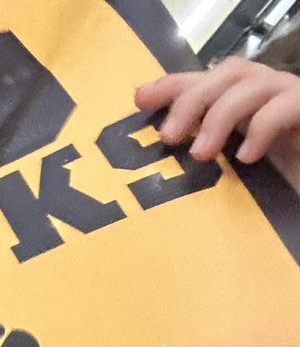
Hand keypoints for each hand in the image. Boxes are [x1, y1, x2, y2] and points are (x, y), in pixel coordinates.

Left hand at [136, 57, 299, 189]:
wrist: (299, 194)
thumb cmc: (270, 189)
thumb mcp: (227, 175)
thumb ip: (202, 164)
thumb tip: (156, 173)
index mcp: (241, 103)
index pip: (204, 81)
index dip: (172, 85)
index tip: (141, 100)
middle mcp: (264, 94)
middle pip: (227, 74)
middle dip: (192, 100)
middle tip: (168, 136)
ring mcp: (287, 99)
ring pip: (252, 85)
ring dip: (220, 115)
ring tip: (201, 153)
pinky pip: (286, 106)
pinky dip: (262, 127)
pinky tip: (245, 156)